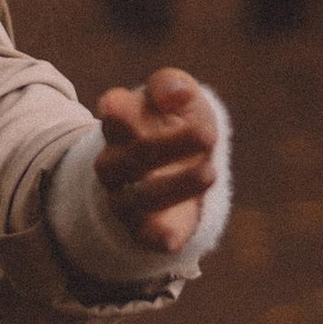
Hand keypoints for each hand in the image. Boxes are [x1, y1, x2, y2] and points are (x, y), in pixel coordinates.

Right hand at [93, 67, 218, 259]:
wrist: (181, 165)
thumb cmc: (176, 122)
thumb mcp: (179, 95)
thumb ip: (172, 85)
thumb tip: (175, 93)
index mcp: (121, 123)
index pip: (112, 114)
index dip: (116, 112)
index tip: (117, 106)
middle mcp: (116, 161)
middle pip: (131, 157)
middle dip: (166, 146)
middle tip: (207, 135)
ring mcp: (125, 196)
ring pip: (139, 198)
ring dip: (174, 187)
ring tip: (209, 172)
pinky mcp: (143, 228)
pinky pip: (144, 236)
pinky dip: (156, 237)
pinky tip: (172, 238)